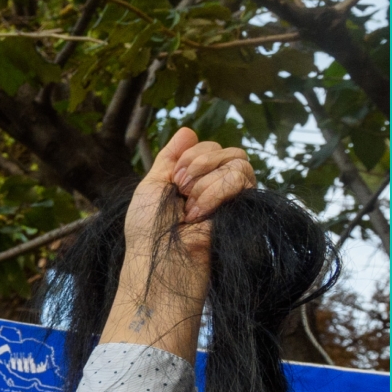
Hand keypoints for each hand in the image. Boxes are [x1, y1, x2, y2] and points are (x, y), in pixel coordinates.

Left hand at [102, 128, 256, 359]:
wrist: (160, 262)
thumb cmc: (147, 230)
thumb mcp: (151, 186)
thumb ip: (170, 158)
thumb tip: (187, 130)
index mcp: (191, 181)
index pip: (208, 146)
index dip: (191, 155)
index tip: (174, 179)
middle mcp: (214, 187)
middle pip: (227, 150)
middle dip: (199, 163)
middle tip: (181, 189)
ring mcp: (231, 199)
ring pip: (239, 162)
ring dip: (207, 181)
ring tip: (191, 206)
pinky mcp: (243, 210)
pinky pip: (242, 180)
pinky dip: (216, 192)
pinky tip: (200, 215)